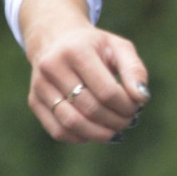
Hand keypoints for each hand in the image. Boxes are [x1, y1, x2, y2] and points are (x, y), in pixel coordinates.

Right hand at [21, 0, 149, 143]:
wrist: (57, 38)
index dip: (126, 105)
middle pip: (89, 108)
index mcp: (76, 50)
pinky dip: (81, 137)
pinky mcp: (34, 100)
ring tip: (116, 131)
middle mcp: (52, 67)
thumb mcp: (119, 47)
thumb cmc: (95, 45)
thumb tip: (142, 97)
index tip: (137, 107)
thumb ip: (134, 70)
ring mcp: (40, 85)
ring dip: (99, 134)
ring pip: (71, 123)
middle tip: (130, 121)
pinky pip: (58, 130)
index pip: (106, 91)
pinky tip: (97, 132)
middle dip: (115, 120)